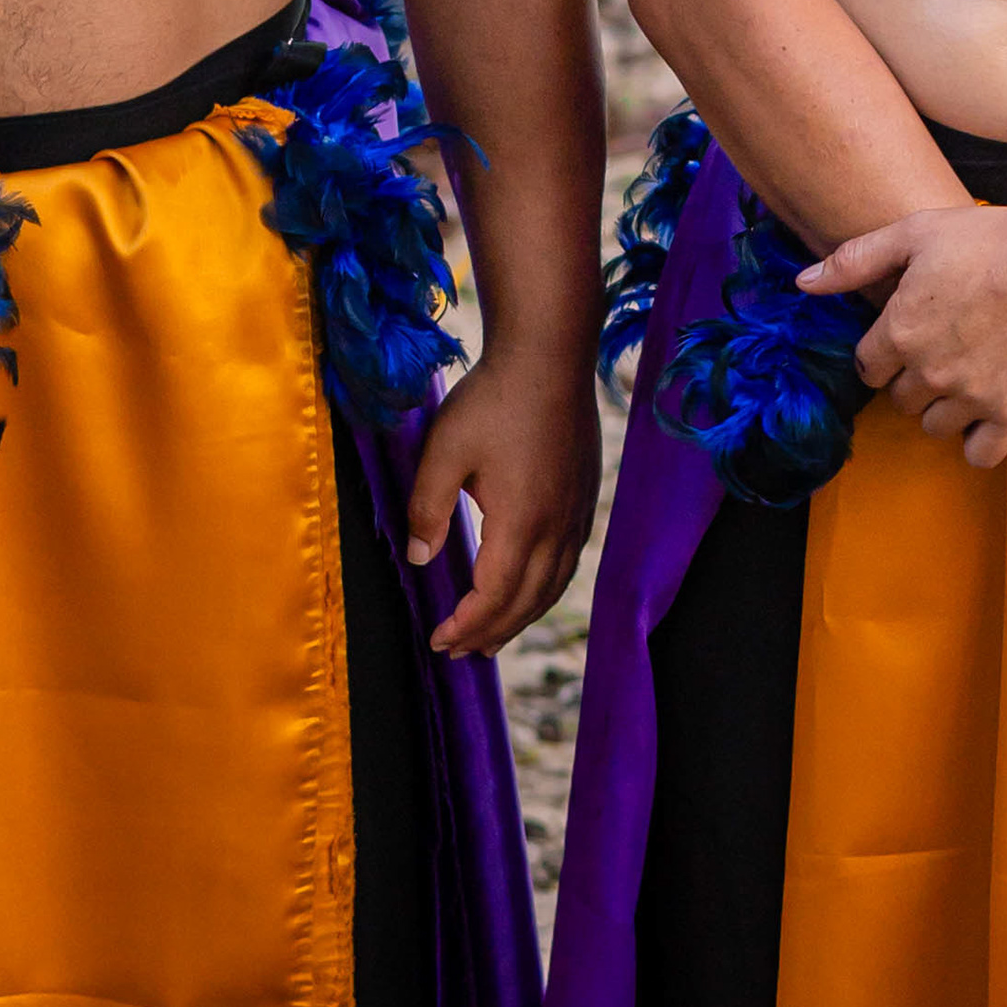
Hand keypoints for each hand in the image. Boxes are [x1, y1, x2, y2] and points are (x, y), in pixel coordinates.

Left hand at [401, 338, 600, 657]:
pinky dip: (544, 589)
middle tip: (458, 652)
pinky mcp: (584, 497)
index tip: (438, 640)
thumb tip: (422, 559)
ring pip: (553, 586)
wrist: (550, 354)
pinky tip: (529, 588)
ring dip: (520, 617)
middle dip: (491, 633)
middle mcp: (557, 526)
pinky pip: (568, 562)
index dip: (466, 626)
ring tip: (491, 638)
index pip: (494, 596)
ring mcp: (576, 513)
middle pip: (527, 601)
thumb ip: (429, 509)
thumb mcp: (443, 451)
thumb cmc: (493, 397)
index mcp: (521, 522)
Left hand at [803, 194, 1006, 468]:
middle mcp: (928, 371)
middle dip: (914, 381)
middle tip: (945, 355)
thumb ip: (855, 259)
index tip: (909, 339)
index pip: (868, 367)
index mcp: (899, 330)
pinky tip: (991, 418)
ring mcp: (971, 397)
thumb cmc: (994, 237)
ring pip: (936, 426)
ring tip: (971, 381)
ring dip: (945, 410)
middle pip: (901, 399)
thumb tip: (802, 283)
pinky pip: (980, 454)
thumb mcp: (915, 231)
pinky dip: (981, 443)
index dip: (885, 354)